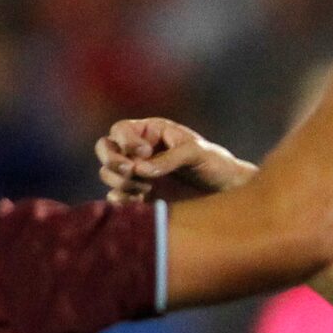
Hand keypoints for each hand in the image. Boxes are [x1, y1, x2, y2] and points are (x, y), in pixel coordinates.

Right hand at [95, 118, 256, 204]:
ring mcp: (138, 174)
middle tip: (131, 172)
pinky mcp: (141, 196)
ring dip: (120, 181)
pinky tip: (140, 202)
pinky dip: (122, 200)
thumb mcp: (197, 154)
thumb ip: (170, 159)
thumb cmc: (215, 164)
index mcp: (151, 132)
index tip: (145, 153)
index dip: (125, 142)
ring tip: (145, 188)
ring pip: (109, 174)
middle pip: (106, 149)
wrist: (226, 193)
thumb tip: (140, 170)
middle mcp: (139, 151)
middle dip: (113, 160)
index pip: (120, 130)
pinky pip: (119, 197)